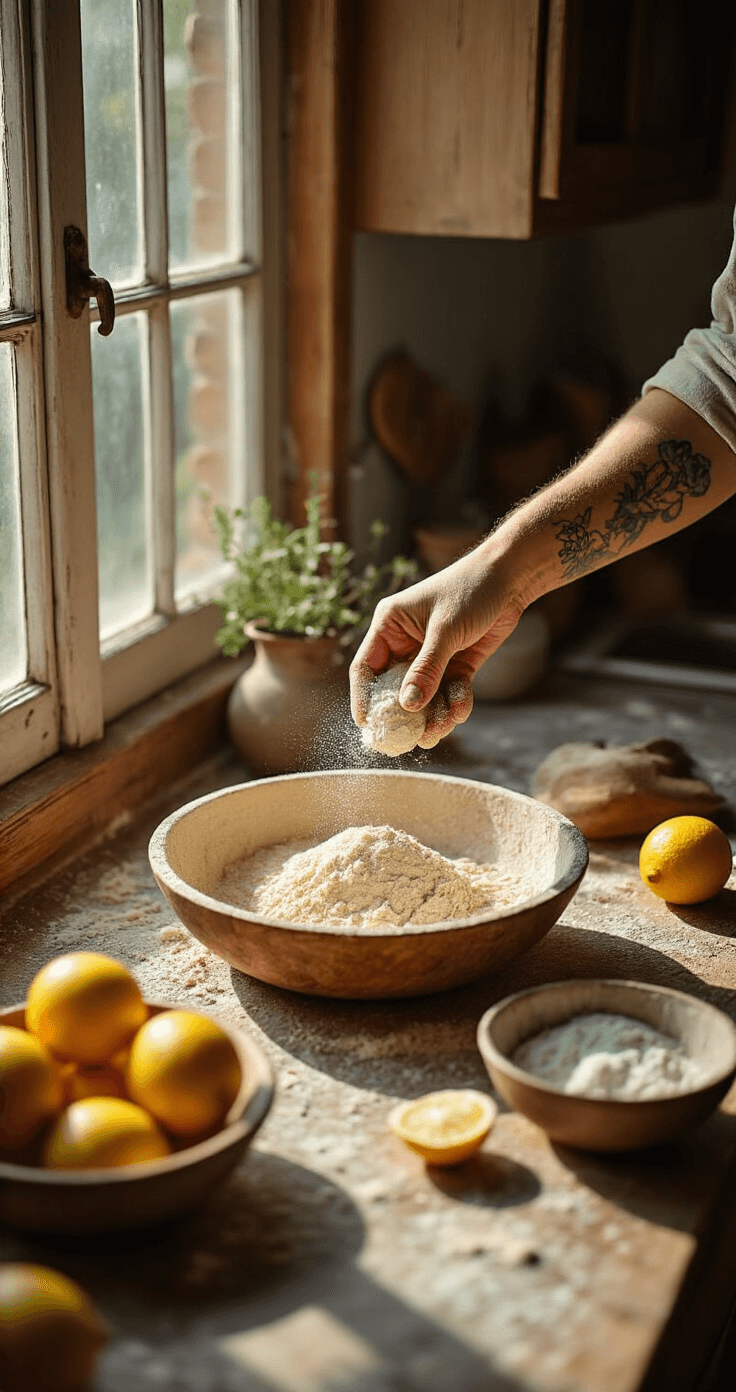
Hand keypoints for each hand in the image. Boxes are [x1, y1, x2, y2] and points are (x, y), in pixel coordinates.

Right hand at [350, 546, 522, 747]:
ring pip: (424, 696)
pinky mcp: (456, 664)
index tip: (367, 725)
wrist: (511, 579)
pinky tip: (460, 711)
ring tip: (440, 732)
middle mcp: (406, 643)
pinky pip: (449, 692)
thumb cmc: (470, 590)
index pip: (366, 668)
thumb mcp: (444, 631)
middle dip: (404, 715)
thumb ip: (427, 669)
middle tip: (407, 741)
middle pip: (395, 689)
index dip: (364, 698)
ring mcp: (431, 656)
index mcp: (390, 626)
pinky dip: (455, 704)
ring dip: (433, 715)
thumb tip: (408, 706)